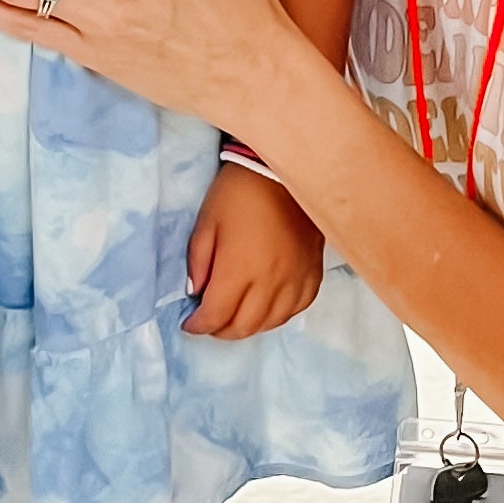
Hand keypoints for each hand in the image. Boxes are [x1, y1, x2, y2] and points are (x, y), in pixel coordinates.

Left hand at [185, 163, 324, 338]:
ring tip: (235, 318)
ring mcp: (295, 279)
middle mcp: (269, 282)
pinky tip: (267, 308)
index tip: (190, 323)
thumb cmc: (238, 194)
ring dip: (249, 327)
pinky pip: (297, 308)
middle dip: (221, 331)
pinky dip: (279, 315)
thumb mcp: (206, 224)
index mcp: (239, 270)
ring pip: (271, 323)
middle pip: (244, 326)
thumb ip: (197, 264)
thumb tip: (196, 293)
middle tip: (210, 323)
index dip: (199, 325)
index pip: (216, 315)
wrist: (280, 172)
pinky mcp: (313, 272)